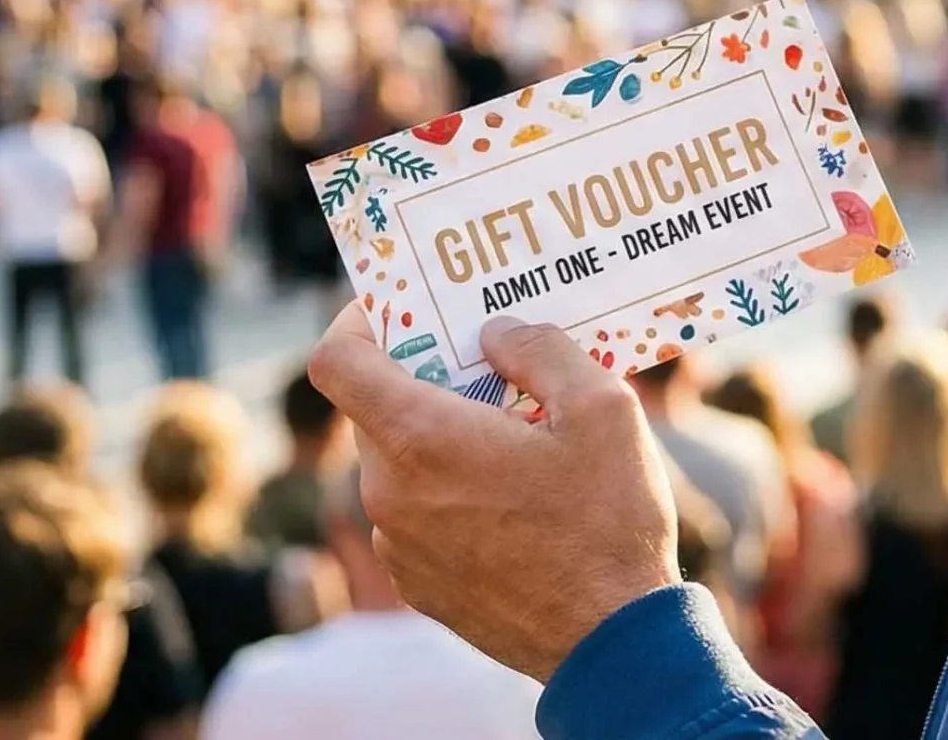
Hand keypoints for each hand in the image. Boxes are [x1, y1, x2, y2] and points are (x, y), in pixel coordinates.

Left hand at [308, 308, 681, 680]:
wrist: (610, 639)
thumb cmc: (608, 521)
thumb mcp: (603, 408)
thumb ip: (540, 350)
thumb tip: (497, 334)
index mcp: (422, 440)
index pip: (337, 362)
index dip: (358, 322)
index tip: (401, 309)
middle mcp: (390, 492)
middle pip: (376, 408)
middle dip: (425, 376)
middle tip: (490, 364)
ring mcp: (399, 544)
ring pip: (400, 462)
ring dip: (444, 435)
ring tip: (519, 436)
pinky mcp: (418, 583)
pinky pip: (417, 511)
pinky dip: (451, 488)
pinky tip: (516, 496)